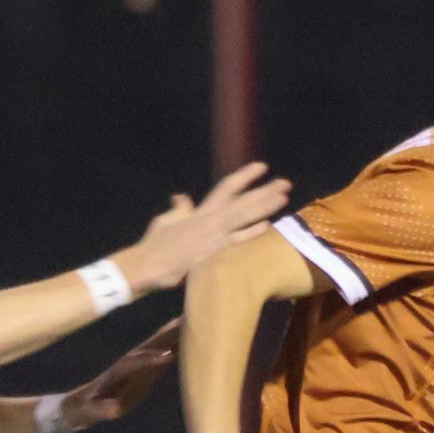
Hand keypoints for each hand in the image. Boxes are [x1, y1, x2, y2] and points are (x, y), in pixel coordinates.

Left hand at [57, 319, 181, 431]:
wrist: (86, 402)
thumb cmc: (89, 408)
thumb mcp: (94, 411)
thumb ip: (103, 409)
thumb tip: (113, 409)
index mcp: (118, 371)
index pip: (136, 362)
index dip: (150, 359)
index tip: (168, 355)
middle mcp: (130, 361)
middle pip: (151, 345)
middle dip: (168, 334)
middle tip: (187, 322)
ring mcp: (139, 362)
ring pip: (159, 344)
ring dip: (175, 332)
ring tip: (194, 320)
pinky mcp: (146, 368)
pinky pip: (164, 352)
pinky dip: (177, 343)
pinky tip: (191, 337)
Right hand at [121, 163, 291, 292]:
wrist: (147, 265)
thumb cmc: (155, 244)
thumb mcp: (167, 220)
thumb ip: (180, 209)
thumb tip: (182, 197)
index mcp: (200, 210)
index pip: (227, 187)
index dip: (246, 175)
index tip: (263, 167)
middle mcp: (210, 219)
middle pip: (243, 200)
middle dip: (265, 191)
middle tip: (285, 183)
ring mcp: (213, 235)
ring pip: (244, 216)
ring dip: (265, 206)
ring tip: (283, 198)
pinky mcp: (212, 251)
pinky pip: (235, 239)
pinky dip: (251, 231)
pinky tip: (267, 224)